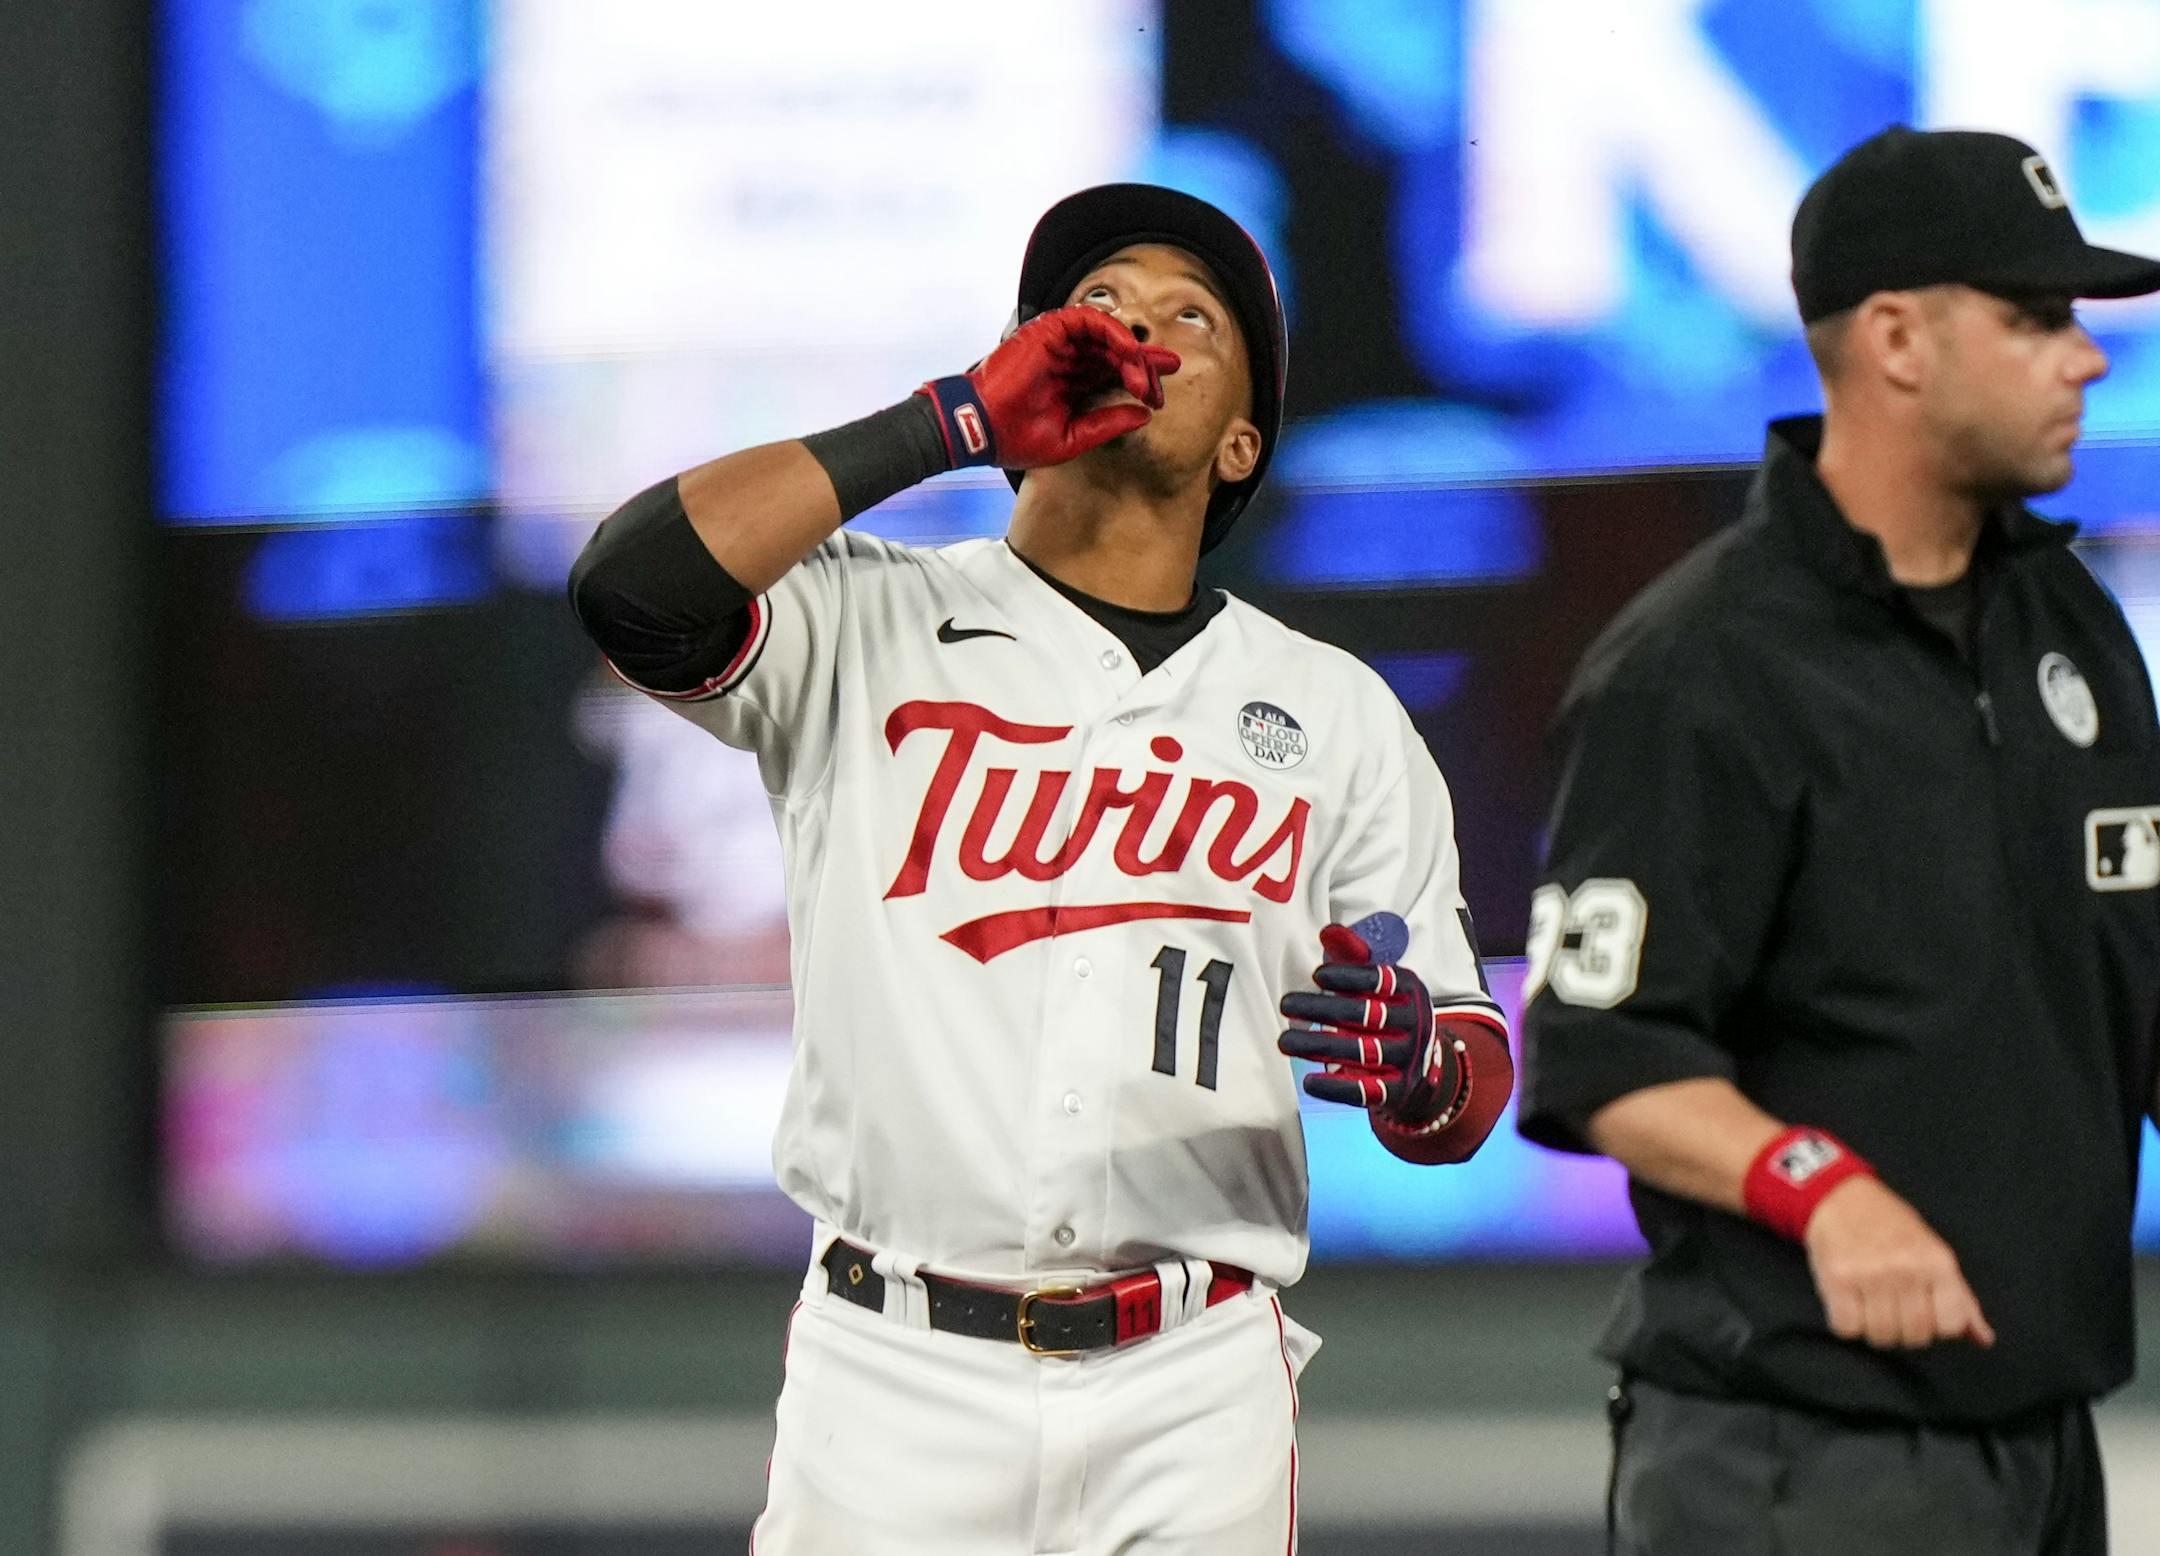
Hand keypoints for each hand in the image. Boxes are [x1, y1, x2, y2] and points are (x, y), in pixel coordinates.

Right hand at [918, 307, 1179, 470]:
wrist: (981, 428)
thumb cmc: (1016, 437)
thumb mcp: (1073, 436)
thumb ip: (1109, 422)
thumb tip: (1145, 415)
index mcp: (1071, 384)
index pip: (1113, 373)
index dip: (1140, 379)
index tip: (1158, 397)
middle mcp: (1068, 360)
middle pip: (1116, 353)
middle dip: (1144, 364)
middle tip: (1164, 379)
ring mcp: (1059, 344)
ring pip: (1108, 335)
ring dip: (1131, 353)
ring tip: (1144, 376)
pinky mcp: (1050, 330)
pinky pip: (1091, 320)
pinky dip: (1114, 332)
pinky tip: (1129, 353)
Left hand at [1277, 919, 1488, 1131]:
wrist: (1419, 1067)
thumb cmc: (1387, 1013)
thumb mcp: (1377, 982)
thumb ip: (1353, 956)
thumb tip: (1328, 932)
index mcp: (1410, 990)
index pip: (1381, 980)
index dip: (1349, 976)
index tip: (1317, 975)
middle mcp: (1414, 1023)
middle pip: (1365, 1015)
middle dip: (1321, 1009)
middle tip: (1286, 1005)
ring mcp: (1408, 1059)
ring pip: (1362, 1053)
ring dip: (1319, 1046)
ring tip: (1285, 1040)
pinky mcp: (1398, 1090)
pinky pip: (1367, 1091)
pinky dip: (1338, 1088)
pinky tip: (1310, 1082)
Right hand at [1803, 1175, 1995, 1349]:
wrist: (1841, 1196)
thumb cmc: (1891, 1226)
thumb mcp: (1934, 1253)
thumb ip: (1959, 1298)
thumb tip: (1983, 1338)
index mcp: (1937, 1262)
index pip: (1949, 1325)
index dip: (1936, 1327)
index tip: (1923, 1313)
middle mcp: (1906, 1268)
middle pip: (1915, 1335)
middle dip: (1904, 1330)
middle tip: (1893, 1309)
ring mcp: (1871, 1274)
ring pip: (1881, 1335)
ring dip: (1874, 1329)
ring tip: (1869, 1306)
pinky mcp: (1837, 1278)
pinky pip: (1847, 1327)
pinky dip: (1847, 1323)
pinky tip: (1849, 1303)